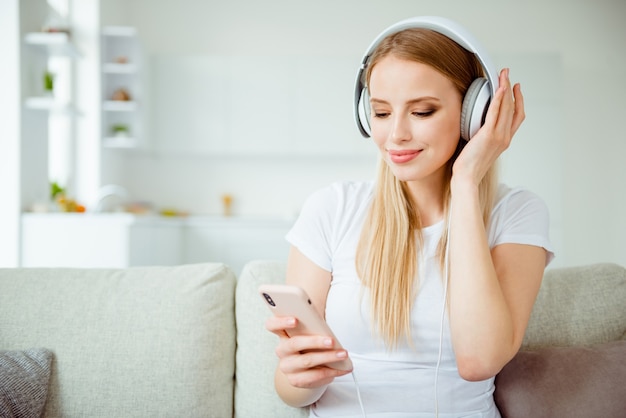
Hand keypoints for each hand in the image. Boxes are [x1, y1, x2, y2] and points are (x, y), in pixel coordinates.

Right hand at [265, 315, 351, 387]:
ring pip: (306, 361)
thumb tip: (325, 328)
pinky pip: (314, 376)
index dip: (281, 322)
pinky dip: (331, 371)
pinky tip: (342, 368)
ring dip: (328, 357)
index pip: (272, 325)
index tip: (295, 320)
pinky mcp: (295, 380)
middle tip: (331, 341)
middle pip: (294, 344)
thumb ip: (312, 327)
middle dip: (314, 342)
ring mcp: (286, 366)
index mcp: (282, 333)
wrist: (307, 368)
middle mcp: (281, 350)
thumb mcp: (309, 333)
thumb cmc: (310, 344)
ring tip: (343, 354)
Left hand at [453, 68, 525, 184]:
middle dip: (511, 88)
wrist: (467, 178)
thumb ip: (483, 135)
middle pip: (513, 107)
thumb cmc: (469, 166)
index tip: (515, 87)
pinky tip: (499, 88)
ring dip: (505, 88)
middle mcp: (505, 137)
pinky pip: (496, 113)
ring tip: (503, 75)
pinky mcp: (489, 135)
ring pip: (506, 107)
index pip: (517, 116)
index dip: (518, 100)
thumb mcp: (479, 147)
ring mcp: (499, 136)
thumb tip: (475, 124)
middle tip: (506, 73)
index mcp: (504, 140)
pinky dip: (499, 99)